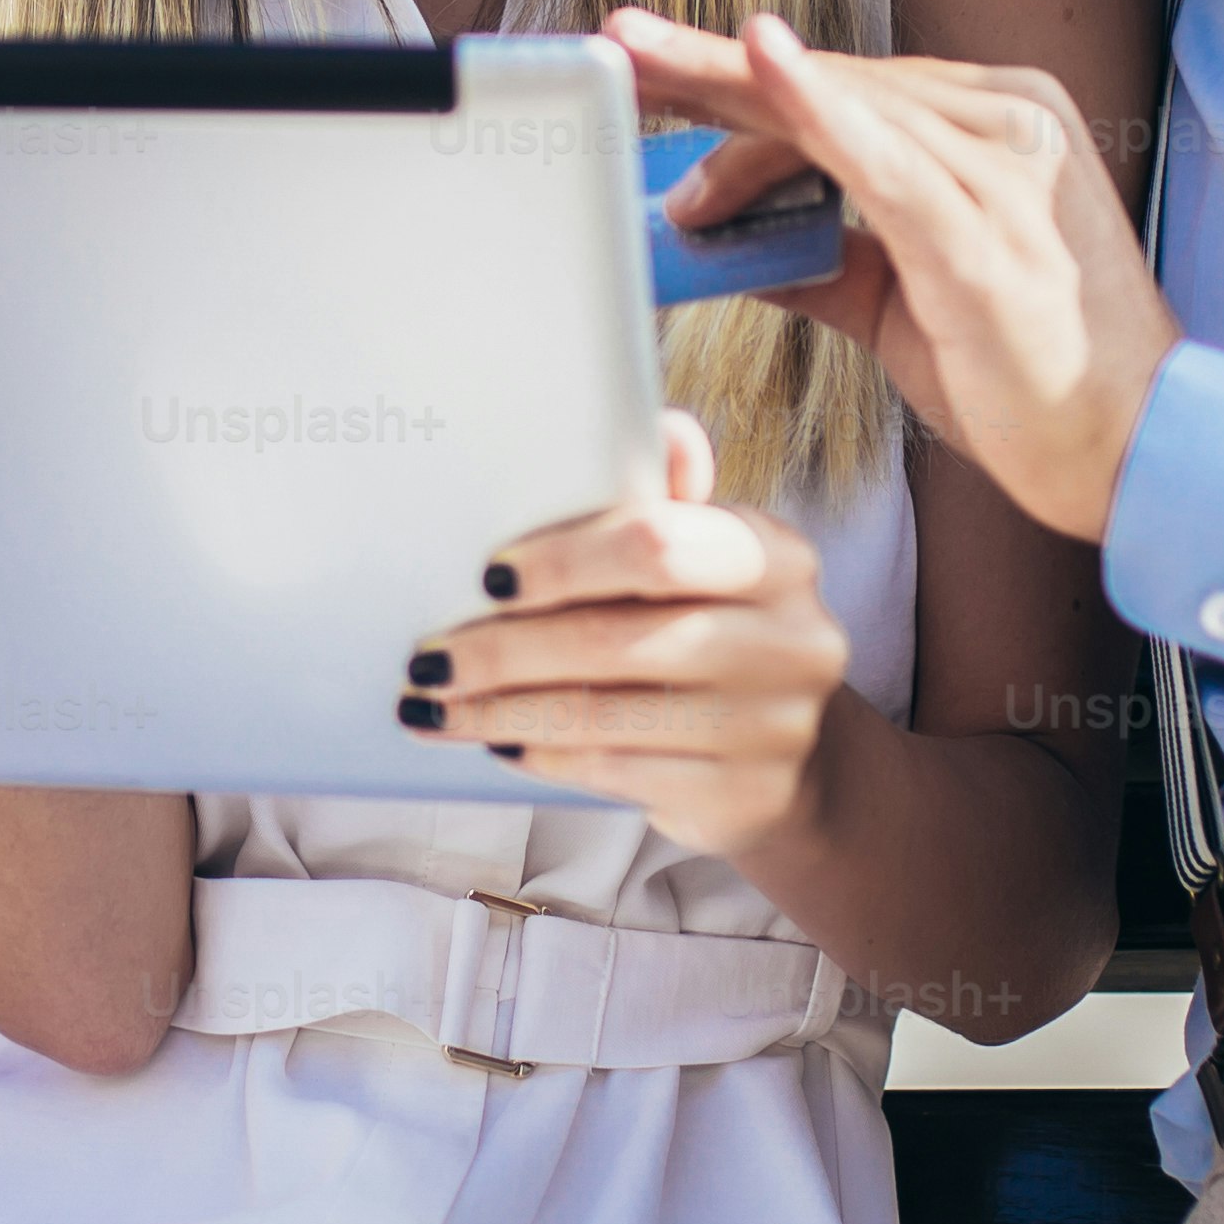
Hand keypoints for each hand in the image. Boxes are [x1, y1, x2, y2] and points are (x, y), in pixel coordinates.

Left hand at [411, 414, 848, 862]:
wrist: (794, 758)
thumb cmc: (717, 633)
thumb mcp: (704, 562)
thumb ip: (667, 502)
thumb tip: (662, 428)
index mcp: (777, 557)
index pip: (659, 545)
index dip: (564, 559)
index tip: (487, 575)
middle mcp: (792, 640)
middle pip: (617, 638)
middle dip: (505, 649)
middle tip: (429, 658)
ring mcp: (774, 726)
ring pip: (604, 715)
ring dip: (500, 711)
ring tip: (433, 706)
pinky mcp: (744, 796)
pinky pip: (616, 773)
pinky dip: (541, 754)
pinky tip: (496, 740)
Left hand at [605, 7, 1176, 544]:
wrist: (1133, 453)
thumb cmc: (1029, 378)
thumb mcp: (905, 304)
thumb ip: (827, 259)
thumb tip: (733, 245)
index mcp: (993, 130)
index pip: (847, 91)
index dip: (742, 84)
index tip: (651, 77)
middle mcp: (1006, 124)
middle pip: (834, 82)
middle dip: (715, 66)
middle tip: (618, 40)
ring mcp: (1004, 170)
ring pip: (842, 111)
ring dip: (730, 98)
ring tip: (638, 78)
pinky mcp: (989, 229)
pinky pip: (886, 158)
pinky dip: (817, 107)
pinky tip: (760, 62)